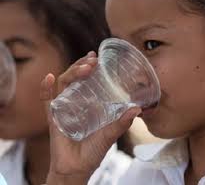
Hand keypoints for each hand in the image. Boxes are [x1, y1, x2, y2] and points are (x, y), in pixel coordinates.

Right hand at [40, 52, 140, 184]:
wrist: (77, 168)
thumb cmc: (93, 151)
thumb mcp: (110, 134)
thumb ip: (121, 123)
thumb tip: (137, 109)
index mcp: (88, 104)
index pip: (87, 81)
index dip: (90, 68)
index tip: (97, 58)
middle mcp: (75, 103)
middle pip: (75, 78)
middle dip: (82, 66)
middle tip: (92, 59)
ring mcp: (63, 108)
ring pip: (63, 84)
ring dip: (72, 72)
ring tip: (84, 67)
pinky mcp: (53, 117)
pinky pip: (47, 101)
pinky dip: (45, 89)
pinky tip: (49, 77)